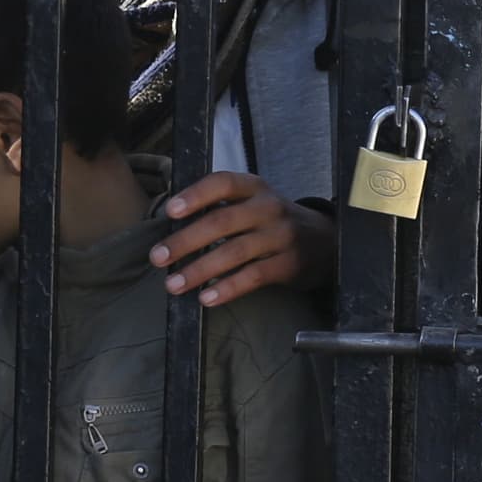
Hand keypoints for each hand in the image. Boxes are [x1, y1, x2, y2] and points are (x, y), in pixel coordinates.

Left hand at [152, 171, 334, 308]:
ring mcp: (281, 236)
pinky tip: (206, 298)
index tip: (170, 211)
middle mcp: (269, 208)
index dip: (196, 195)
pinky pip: (254, 277)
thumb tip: (169, 225)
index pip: (223, 183)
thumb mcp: (253, 202)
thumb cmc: (272, 221)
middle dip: (186, 240)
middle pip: (223, 221)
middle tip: (158, 257)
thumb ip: (220, 207)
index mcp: (255, 188)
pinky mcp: (288, 264)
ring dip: (199, 270)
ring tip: (173, 284)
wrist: (324, 240)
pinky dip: (228, 288)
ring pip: (234, 252)